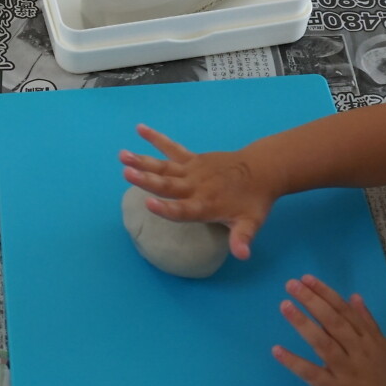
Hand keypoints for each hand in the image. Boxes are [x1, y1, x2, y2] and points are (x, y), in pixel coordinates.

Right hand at [119, 124, 275, 258]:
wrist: (263, 169)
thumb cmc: (253, 201)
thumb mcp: (251, 223)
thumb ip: (242, 239)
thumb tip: (242, 256)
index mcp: (206, 205)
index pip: (183, 209)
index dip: (166, 208)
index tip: (149, 203)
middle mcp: (195, 187)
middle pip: (168, 184)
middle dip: (146, 179)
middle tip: (126, 173)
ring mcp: (192, 170)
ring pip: (164, 166)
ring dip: (142, 161)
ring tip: (122, 156)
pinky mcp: (193, 158)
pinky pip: (172, 148)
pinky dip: (156, 138)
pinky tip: (140, 129)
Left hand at [272, 275, 385, 385]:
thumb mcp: (385, 347)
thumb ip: (368, 322)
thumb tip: (354, 296)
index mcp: (370, 339)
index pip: (345, 310)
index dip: (325, 293)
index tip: (307, 279)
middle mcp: (359, 351)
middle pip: (333, 322)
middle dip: (312, 301)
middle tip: (291, 284)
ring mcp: (347, 371)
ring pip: (323, 343)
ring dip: (303, 323)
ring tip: (285, 306)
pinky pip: (313, 374)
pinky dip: (295, 362)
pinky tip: (277, 351)